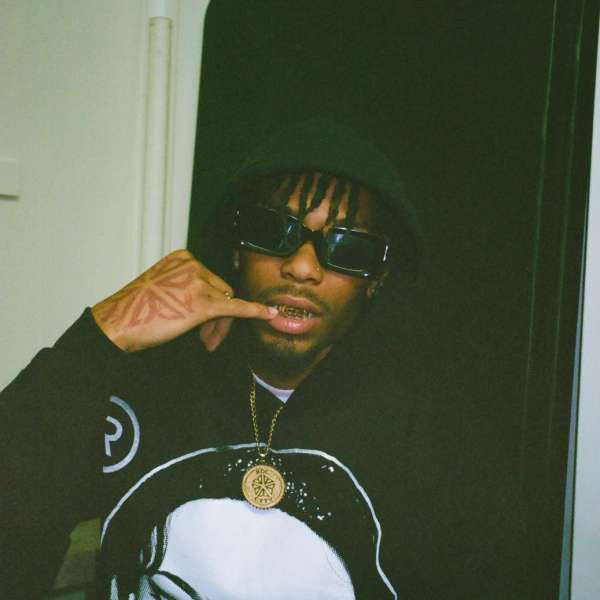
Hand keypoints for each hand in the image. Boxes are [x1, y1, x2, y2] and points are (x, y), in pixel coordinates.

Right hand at [91, 249, 275, 351]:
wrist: (117, 323)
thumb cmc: (136, 309)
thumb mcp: (163, 286)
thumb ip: (188, 287)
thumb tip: (213, 303)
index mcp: (184, 256)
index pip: (211, 279)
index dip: (210, 302)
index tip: (201, 323)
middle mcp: (194, 264)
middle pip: (222, 291)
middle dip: (217, 316)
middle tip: (206, 339)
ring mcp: (199, 282)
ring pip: (226, 304)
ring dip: (218, 325)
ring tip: (205, 342)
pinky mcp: (203, 304)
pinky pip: (236, 307)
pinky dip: (255, 311)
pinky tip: (269, 314)